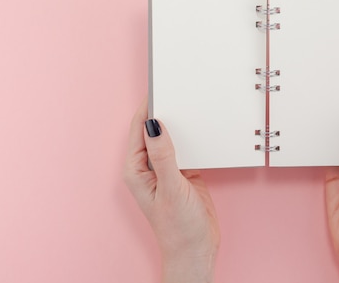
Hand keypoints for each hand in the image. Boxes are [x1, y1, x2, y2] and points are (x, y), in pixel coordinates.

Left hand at [123, 98, 219, 282]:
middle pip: (154, 131)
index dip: (148, 108)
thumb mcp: (172, 188)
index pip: (139, 129)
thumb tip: (153, 125)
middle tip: (178, 90)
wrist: (197, 250)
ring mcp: (167, 170)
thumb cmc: (178, 227)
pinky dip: (192, 137)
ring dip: (180, 124)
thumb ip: (163, 156)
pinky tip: (201, 128)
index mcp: (137, 170)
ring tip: (190, 104)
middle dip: (164, 112)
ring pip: (171, 138)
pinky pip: (186, 148)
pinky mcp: (184, 173)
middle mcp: (149, 167)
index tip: (159, 88)